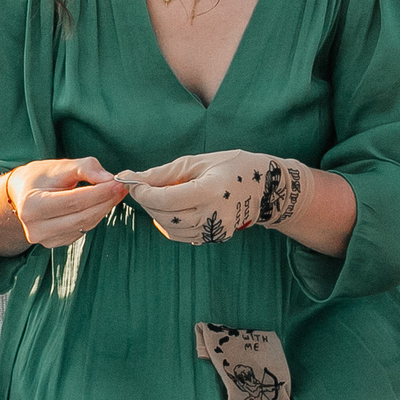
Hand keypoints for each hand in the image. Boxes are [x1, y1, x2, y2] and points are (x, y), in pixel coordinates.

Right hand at [3, 156, 129, 248]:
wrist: (20, 194)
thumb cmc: (39, 177)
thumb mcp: (59, 166)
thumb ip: (85, 168)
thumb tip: (109, 178)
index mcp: (32, 206)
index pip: (74, 201)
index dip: (99, 193)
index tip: (117, 183)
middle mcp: (36, 228)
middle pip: (81, 217)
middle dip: (105, 202)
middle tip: (121, 188)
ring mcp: (45, 239)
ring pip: (85, 226)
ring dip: (103, 209)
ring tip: (113, 193)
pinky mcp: (55, 243)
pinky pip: (82, 231)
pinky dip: (94, 217)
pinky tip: (99, 204)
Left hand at [117, 150, 306, 244]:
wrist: (265, 187)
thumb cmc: (232, 167)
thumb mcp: (198, 162)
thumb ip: (165, 173)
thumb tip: (134, 177)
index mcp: (210, 191)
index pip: (166, 199)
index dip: (144, 193)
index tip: (133, 183)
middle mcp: (213, 215)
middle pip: (166, 217)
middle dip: (147, 203)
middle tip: (141, 188)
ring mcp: (216, 230)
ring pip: (172, 229)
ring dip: (157, 213)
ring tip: (159, 196)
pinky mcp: (216, 238)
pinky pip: (183, 235)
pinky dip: (171, 223)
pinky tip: (174, 208)